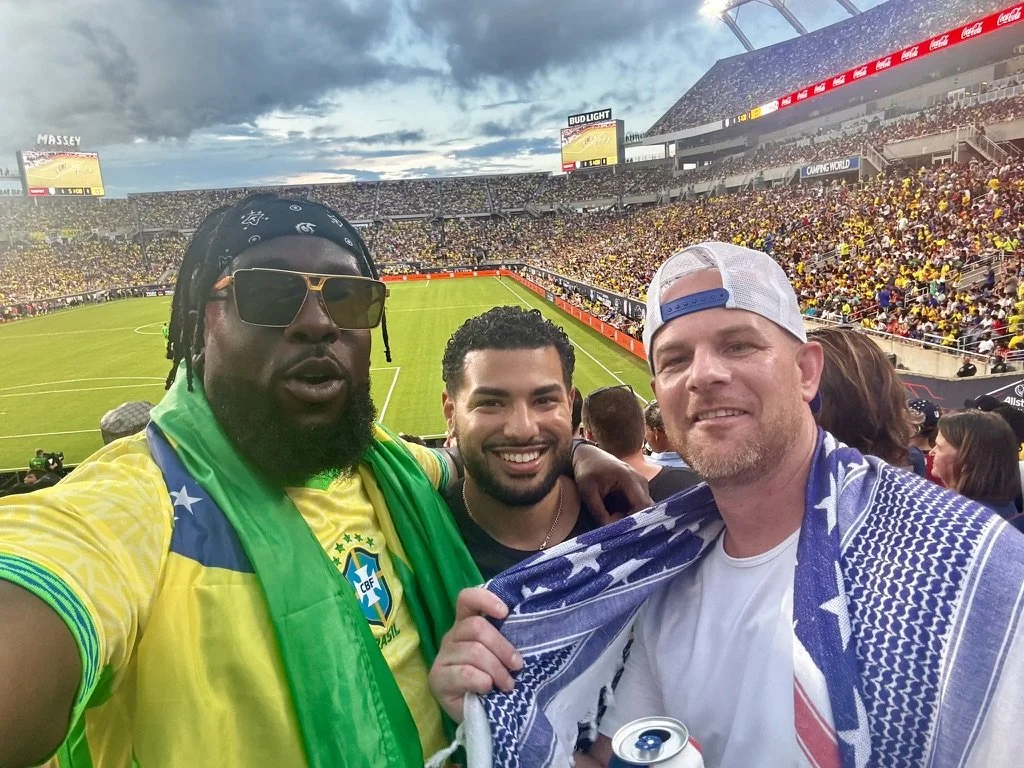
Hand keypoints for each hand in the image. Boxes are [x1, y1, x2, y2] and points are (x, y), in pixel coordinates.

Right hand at [429, 588, 523, 722]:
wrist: (480, 715)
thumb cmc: (493, 680)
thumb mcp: (500, 656)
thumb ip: (504, 639)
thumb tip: (523, 626)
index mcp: (466, 624)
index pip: (466, 599)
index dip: (485, 599)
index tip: (505, 612)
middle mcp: (451, 636)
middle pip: (477, 627)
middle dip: (503, 647)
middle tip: (517, 666)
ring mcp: (442, 657)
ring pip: (474, 651)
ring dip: (497, 670)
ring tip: (508, 685)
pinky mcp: (437, 678)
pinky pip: (466, 673)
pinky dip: (483, 681)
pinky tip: (488, 689)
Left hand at [573, 443, 652, 524]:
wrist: (587, 455)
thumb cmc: (586, 471)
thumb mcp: (587, 492)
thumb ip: (599, 512)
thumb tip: (610, 530)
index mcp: (629, 478)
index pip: (642, 506)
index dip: (634, 521)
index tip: (622, 530)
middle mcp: (640, 479)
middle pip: (647, 507)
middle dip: (636, 520)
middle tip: (621, 529)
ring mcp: (642, 482)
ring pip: (645, 506)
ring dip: (634, 516)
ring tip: (617, 521)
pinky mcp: (639, 485)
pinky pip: (641, 503)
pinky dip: (632, 511)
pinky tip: (619, 515)